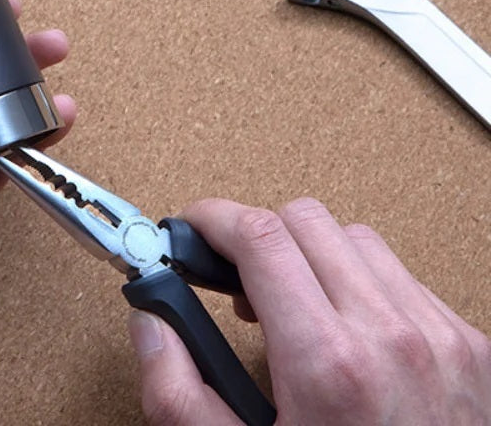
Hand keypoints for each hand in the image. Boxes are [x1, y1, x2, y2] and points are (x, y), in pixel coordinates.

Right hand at [129, 197, 490, 424]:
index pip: (260, 236)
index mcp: (328, 365)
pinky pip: (403, 277)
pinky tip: (345, 327)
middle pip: (305, 221)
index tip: (193, 228)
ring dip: (312, 256)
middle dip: (258, 236)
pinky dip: (362, 284)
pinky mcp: (471, 349)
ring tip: (292, 305)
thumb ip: (178, 393)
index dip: (213, 219)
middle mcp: (390, 338)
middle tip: (236, 279)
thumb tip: (152, 321)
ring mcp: (440, 339)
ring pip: (357, 239)